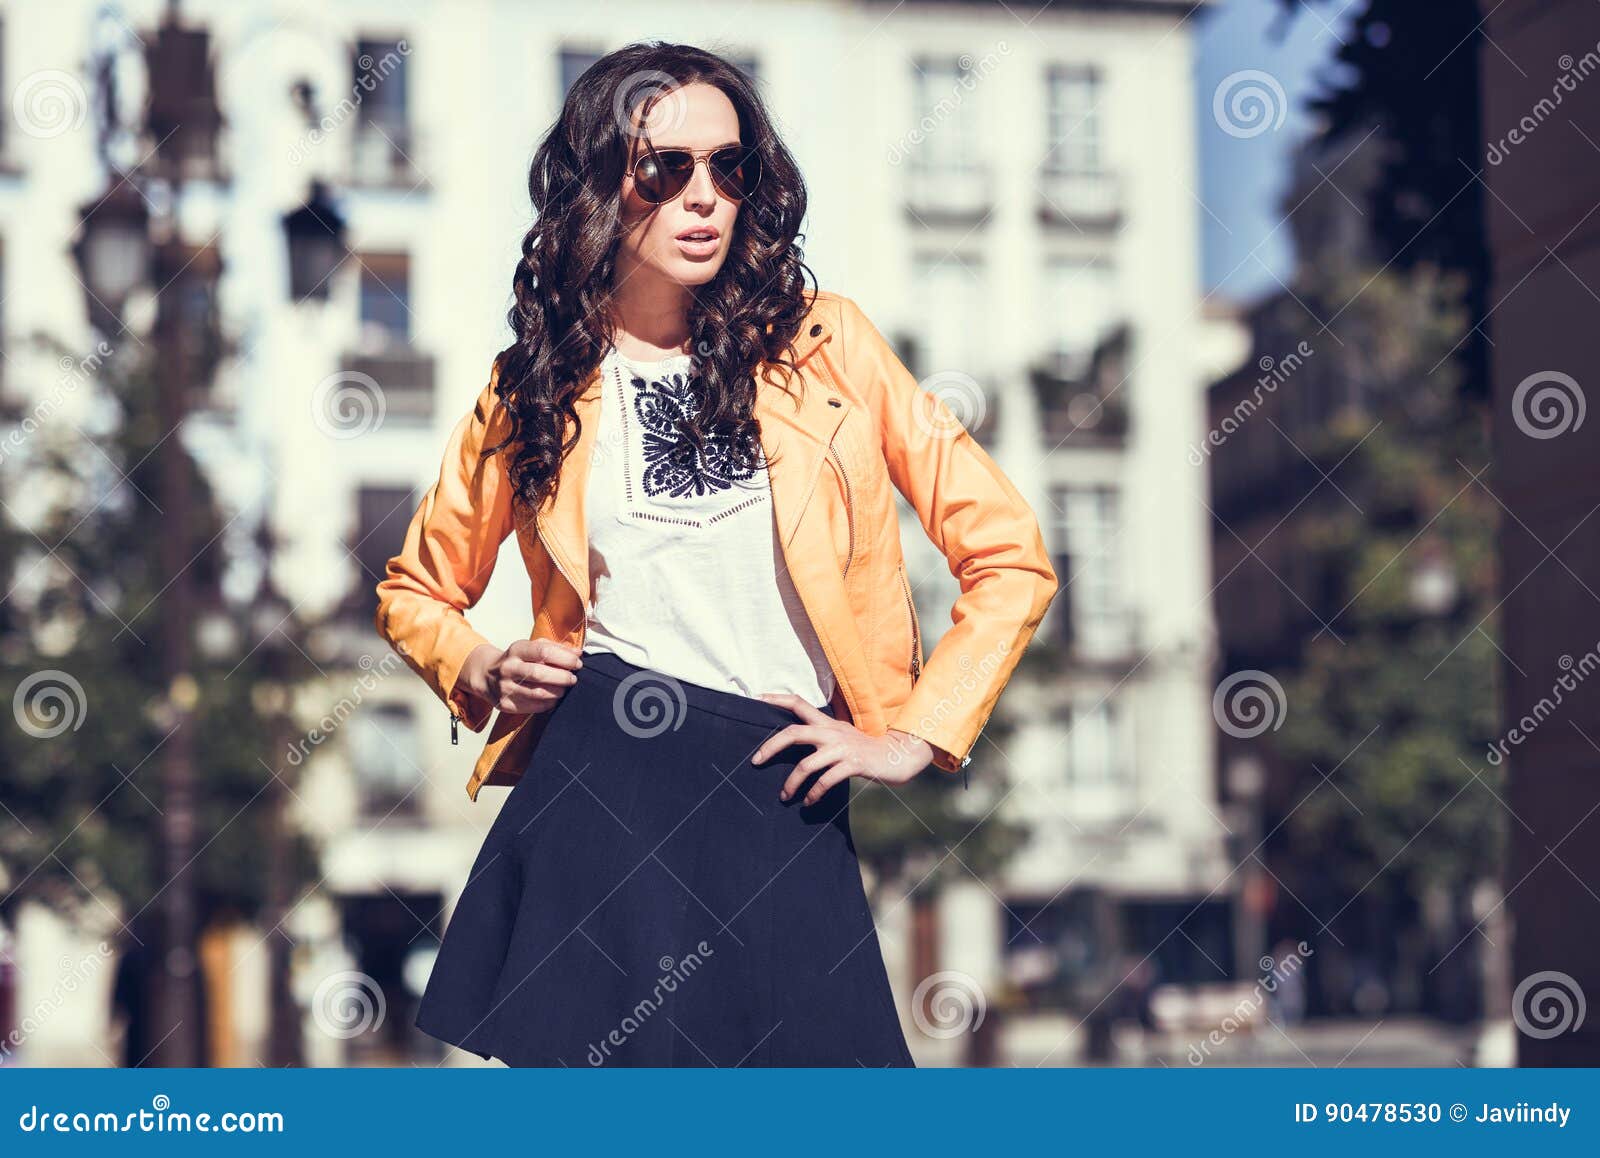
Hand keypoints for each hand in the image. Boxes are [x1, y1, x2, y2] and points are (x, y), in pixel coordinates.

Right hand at [461, 639, 582, 715]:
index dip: (564, 658)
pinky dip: (548, 704)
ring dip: (557, 692)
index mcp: (517, 650)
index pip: (543, 652)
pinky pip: (532, 707)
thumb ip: (555, 648)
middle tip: (573, 679)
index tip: (577, 663)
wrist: (486, 674)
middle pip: (540, 674)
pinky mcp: (505, 704)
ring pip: (537, 693)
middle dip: (562, 677)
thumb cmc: (517, 659)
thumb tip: (578, 653)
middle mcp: (508, 668)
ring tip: (564, 689)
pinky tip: (553, 699)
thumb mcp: (531, 647)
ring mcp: (505, 687)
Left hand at [752, 693, 933, 805]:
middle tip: (756, 761)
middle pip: (794, 733)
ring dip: (792, 783)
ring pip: (807, 764)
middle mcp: (832, 732)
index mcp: (828, 723)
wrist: (897, 756)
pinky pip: (825, 780)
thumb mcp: (843, 735)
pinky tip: (808, 802)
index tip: (758, 698)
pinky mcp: (852, 764)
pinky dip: (813, 793)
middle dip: (771, 747)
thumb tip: (796, 740)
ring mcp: (842, 748)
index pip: (799, 703)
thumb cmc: (865, 749)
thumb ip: (822, 735)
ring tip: (785, 796)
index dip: (778, 699)